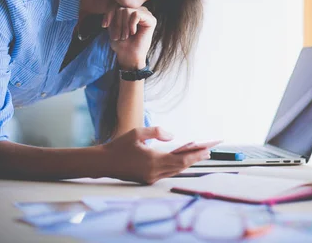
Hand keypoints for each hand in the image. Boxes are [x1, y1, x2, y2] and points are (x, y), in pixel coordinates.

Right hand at [96, 127, 210, 183]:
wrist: (103, 163)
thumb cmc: (119, 146)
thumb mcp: (137, 132)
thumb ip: (157, 132)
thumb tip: (173, 137)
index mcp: (153, 161)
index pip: (181, 159)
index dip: (196, 155)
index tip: (207, 150)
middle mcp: (154, 172)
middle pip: (181, 166)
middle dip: (195, 159)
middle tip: (208, 151)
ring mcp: (150, 178)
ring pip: (174, 170)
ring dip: (187, 163)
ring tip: (198, 154)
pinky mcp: (147, 179)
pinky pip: (166, 172)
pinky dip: (176, 165)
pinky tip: (181, 158)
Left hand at [103, 6, 155, 69]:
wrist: (128, 55)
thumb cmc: (120, 42)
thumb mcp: (112, 25)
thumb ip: (113, 12)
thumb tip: (115, 4)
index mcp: (129, 10)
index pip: (116, 3)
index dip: (109, 13)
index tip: (104, 25)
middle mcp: (138, 10)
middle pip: (121, 7)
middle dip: (117, 23)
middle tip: (119, 36)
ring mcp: (145, 14)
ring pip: (127, 10)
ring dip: (123, 26)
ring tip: (125, 36)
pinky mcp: (151, 19)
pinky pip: (136, 14)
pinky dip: (131, 25)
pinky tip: (133, 32)